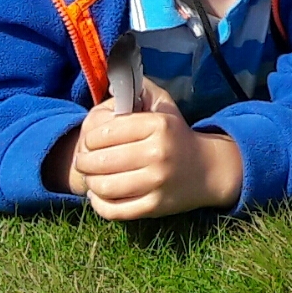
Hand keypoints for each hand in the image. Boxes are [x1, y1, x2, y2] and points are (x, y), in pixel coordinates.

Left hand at [64, 81, 244, 217]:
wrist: (208, 169)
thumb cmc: (176, 134)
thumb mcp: (164, 105)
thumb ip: (139, 88)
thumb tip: (112, 82)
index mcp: (158, 125)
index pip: (105, 133)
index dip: (89, 139)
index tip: (89, 142)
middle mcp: (158, 154)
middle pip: (101, 162)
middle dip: (84, 162)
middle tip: (83, 161)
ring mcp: (157, 183)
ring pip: (104, 187)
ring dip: (90, 183)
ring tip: (91, 177)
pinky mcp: (155, 207)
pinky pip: (114, 210)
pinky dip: (99, 204)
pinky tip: (98, 195)